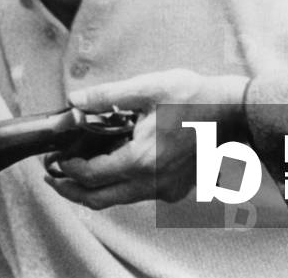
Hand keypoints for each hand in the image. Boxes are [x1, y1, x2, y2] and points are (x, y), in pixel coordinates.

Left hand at [43, 69, 247, 208]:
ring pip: (120, 199)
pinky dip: (119, 185)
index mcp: (142, 159)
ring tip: (75, 173)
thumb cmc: (194, 96)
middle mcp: (152, 182)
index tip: (53, 160)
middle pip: (101, 199)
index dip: (67, 170)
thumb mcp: (148, 87)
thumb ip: (107, 95)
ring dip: (95, 189)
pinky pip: (139, 194)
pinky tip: (113, 165)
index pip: (92, 176)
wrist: (235, 112)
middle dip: (72, 191)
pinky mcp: (175, 189)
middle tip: (52, 179)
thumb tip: (76, 100)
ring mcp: (166, 189)